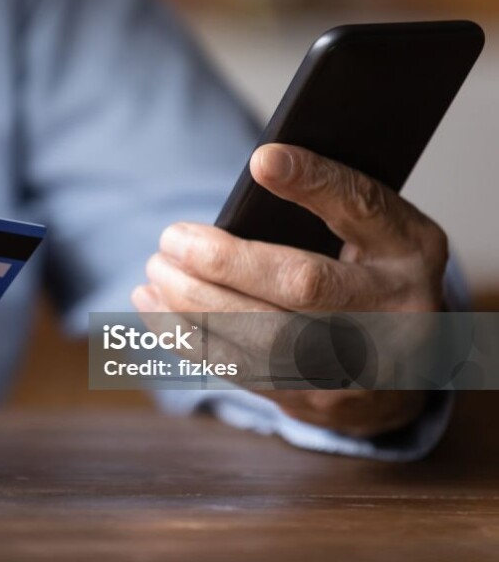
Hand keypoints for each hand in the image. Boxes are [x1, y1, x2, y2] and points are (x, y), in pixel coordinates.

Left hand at [133, 143, 447, 436]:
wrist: (408, 364)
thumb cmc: (381, 274)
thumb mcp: (384, 227)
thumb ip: (334, 195)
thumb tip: (263, 163)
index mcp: (407, 266)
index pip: (363, 213)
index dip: (315, 186)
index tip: (262, 159)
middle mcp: (387, 326)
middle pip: (297, 296)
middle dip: (222, 266)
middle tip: (170, 240)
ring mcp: (346, 374)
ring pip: (256, 345)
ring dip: (190, 305)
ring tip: (156, 270)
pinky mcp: (304, 401)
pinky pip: (235, 371)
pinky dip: (185, 336)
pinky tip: (153, 305)